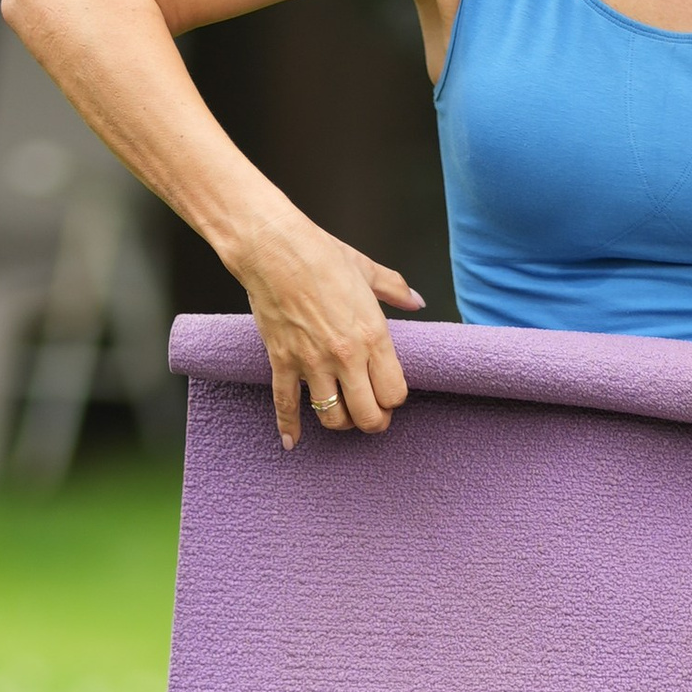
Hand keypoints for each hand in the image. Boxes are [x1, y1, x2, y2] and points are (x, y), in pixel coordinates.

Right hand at [235, 208, 425, 448]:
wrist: (274, 250)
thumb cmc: (322, 255)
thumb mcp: (368, 270)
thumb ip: (397, 290)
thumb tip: (416, 300)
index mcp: (373, 335)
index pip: (395, 392)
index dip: (395, 399)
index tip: (389, 393)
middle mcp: (346, 357)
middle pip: (368, 416)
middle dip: (374, 421)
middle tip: (372, 415)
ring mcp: (312, 363)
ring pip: (332, 419)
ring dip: (341, 423)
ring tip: (344, 416)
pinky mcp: (282, 363)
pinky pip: (286, 406)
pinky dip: (288, 428)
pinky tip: (291, 442)